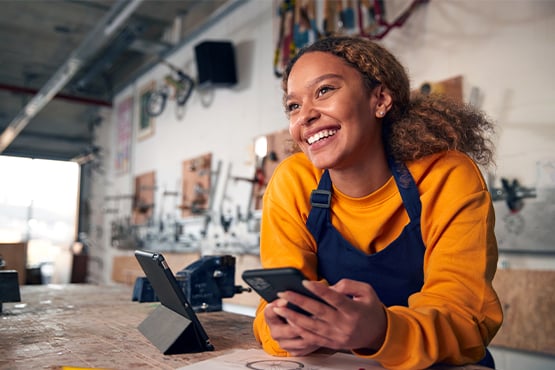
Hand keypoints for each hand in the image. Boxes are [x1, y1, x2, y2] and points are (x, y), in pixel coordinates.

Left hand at [270, 279, 386, 354]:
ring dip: (293, 317)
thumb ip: (348, 285)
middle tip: (283, 293)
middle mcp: (343, 324)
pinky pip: (312, 338)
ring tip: (279, 308)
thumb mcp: (366, 291)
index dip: (319, 290)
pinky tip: (289, 322)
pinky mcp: (331, 343)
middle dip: (298, 302)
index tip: (305, 282)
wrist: (378, 334)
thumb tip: (328, 286)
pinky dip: (300, 330)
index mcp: (353, 310)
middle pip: (318, 312)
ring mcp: (336, 336)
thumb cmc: (370, 309)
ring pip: (311, 327)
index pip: (334, 299)